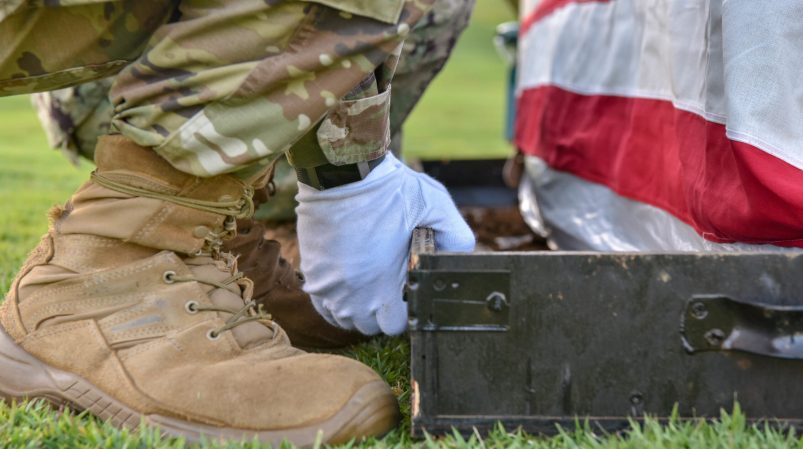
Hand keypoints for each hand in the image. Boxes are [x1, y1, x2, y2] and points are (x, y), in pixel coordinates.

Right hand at [295, 153, 474, 334]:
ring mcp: (327, 285)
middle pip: (369, 326)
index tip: (407, 290)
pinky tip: (348, 281)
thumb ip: (457, 237)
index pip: (395, 325)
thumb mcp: (436, 206)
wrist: (342, 170)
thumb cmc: (389, 188)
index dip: (405, 311)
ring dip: (358, 308)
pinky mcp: (311, 272)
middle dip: (382, 312)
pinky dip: (335, 300)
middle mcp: (351, 293)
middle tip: (390, 284)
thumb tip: (462, 257)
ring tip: (369, 282)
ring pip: (344, 318)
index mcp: (382, 285)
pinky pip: (322, 304)